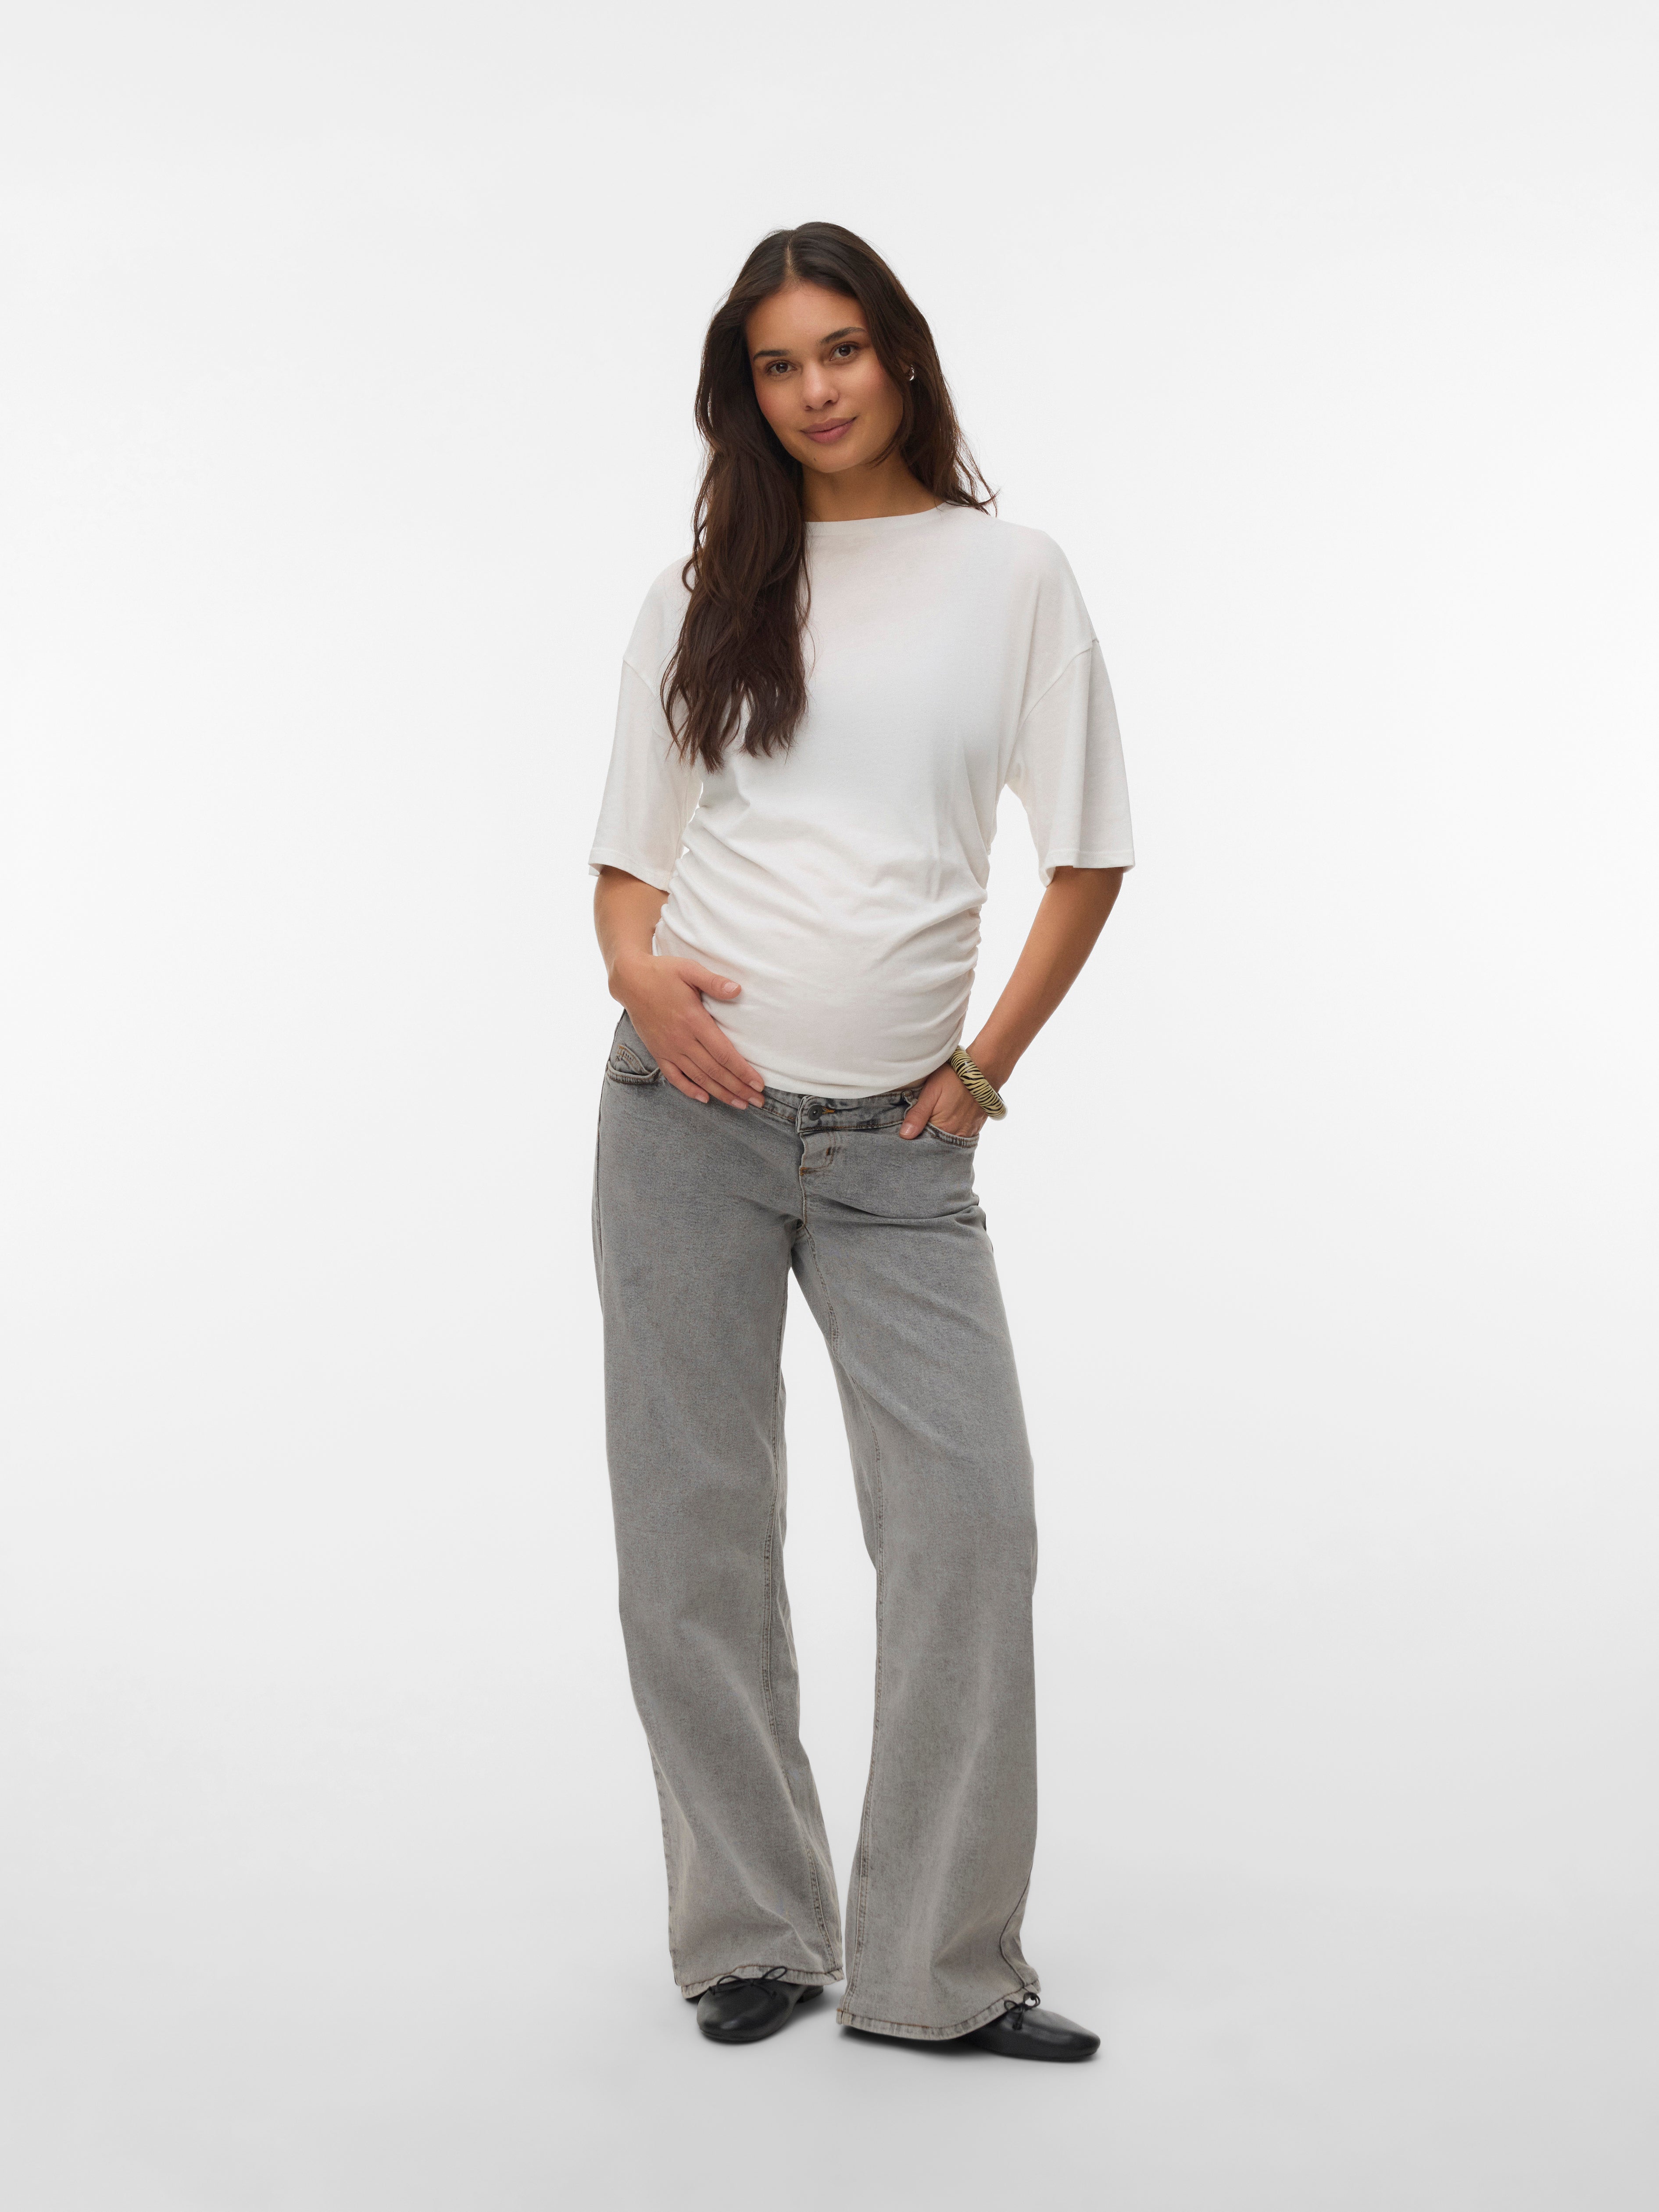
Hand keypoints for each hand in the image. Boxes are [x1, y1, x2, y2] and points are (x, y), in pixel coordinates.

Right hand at [611, 954, 765, 1108]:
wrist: (630, 980)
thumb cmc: (663, 972)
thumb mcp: (690, 970)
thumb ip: (714, 982)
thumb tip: (737, 990)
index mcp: (693, 1021)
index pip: (723, 1053)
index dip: (742, 1071)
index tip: (758, 1083)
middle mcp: (681, 1040)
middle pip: (715, 1071)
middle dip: (738, 1088)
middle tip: (757, 1101)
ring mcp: (668, 1049)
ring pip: (698, 1078)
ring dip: (721, 1093)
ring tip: (740, 1104)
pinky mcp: (658, 1052)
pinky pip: (674, 1077)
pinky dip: (689, 1090)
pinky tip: (704, 1099)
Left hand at [899, 1059, 987, 1140]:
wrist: (985, 1069)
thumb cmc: (955, 1077)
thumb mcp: (931, 1091)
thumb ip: (918, 1114)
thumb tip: (905, 1135)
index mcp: (943, 1127)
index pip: (924, 1142)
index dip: (915, 1137)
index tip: (908, 1132)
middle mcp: (957, 1134)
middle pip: (937, 1144)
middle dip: (927, 1137)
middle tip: (920, 1124)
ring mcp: (969, 1132)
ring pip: (949, 1140)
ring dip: (940, 1135)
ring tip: (934, 1121)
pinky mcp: (976, 1127)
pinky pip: (961, 1136)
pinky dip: (952, 1131)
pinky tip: (947, 1121)